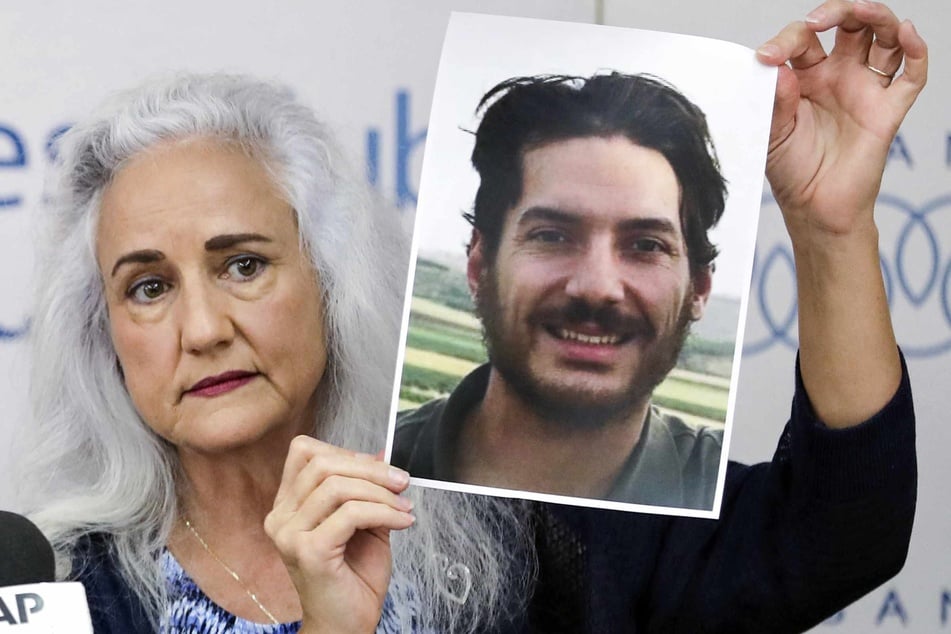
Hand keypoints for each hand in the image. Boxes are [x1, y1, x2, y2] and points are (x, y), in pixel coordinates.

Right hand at [264, 437, 413, 633]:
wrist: (347, 625)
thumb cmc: (354, 577)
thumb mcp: (365, 522)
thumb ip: (367, 490)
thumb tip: (383, 455)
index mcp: (288, 505)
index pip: (304, 452)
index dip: (345, 452)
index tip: (379, 468)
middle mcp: (281, 517)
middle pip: (322, 464)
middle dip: (370, 469)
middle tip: (402, 482)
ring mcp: (290, 535)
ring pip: (337, 487)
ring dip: (381, 492)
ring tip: (404, 507)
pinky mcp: (309, 551)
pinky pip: (351, 513)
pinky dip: (384, 512)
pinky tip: (402, 522)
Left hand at [756, 0, 927, 238]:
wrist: (815, 208)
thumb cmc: (791, 171)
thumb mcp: (772, 134)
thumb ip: (775, 102)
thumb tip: (777, 68)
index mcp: (805, 78)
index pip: (802, 41)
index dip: (786, 41)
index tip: (767, 57)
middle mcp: (837, 76)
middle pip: (848, 25)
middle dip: (835, 12)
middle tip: (816, 22)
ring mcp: (865, 89)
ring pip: (882, 37)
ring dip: (876, 16)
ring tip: (861, 9)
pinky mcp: (889, 109)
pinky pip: (912, 73)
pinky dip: (915, 48)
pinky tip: (906, 32)